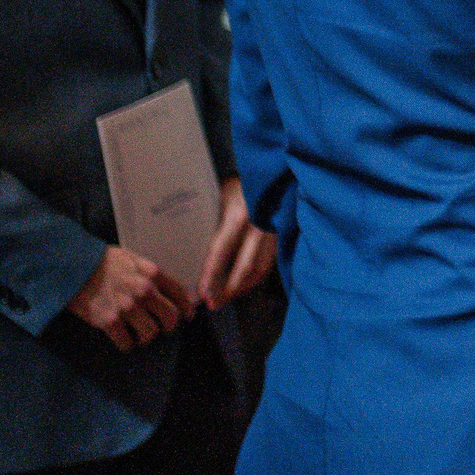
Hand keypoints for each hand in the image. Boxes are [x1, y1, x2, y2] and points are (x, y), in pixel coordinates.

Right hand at [64, 246, 195, 351]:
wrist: (73, 268)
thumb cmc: (102, 262)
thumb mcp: (132, 259)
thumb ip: (150, 273)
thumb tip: (165, 289)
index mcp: (152, 273)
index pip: (180, 294)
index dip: (187, 308)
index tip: (187, 315)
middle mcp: (143, 291)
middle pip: (170, 318)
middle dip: (168, 326)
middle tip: (161, 328)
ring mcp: (127, 307)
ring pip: (150, 333)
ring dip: (146, 336)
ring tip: (139, 334)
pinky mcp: (109, 321)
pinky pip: (127, 342)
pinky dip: (126, 343)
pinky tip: (123, 338)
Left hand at [196, 176, 277, 310]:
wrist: (278, 169)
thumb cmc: (244, 179)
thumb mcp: (223, 191)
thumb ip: (215, 215)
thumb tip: (194, 240)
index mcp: (239, 215)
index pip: (221, 252)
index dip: (211, 274)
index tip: (202, 293)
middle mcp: (257, 227)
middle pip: (244, 268)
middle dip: (228, 290)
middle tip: (213, 305)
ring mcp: (272, 232)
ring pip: (259, 269)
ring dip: (242, 287)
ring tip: (227, 297)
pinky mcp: (280, 234)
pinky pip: (267, 261)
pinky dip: (255, 276)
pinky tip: (244, 282)